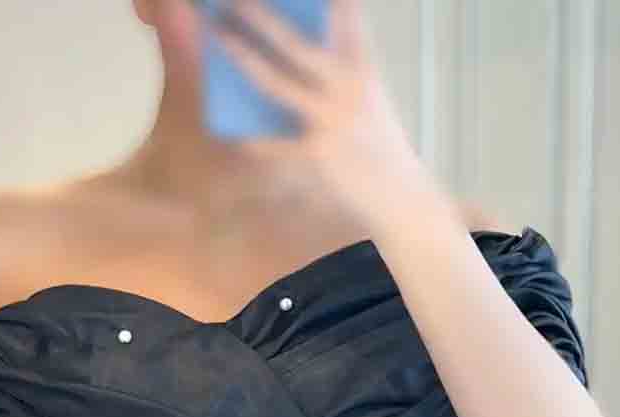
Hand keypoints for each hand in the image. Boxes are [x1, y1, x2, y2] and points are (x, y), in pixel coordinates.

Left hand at [208, 0, 435, 222]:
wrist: (399, 194)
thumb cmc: (378, 144)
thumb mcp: (368, 98)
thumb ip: (340, 71)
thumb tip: (287, 54)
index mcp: (362, 68)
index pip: (344, 14)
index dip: (328, 1)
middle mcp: (347, 87)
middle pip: (296, 44)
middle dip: (262, 18)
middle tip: (235, 0)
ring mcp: (332, 120)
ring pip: (277, 83)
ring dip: (244, 57)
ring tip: (220, 37)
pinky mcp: (318, 154)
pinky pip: (275, 144)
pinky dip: (254, 140)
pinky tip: (235, 133)